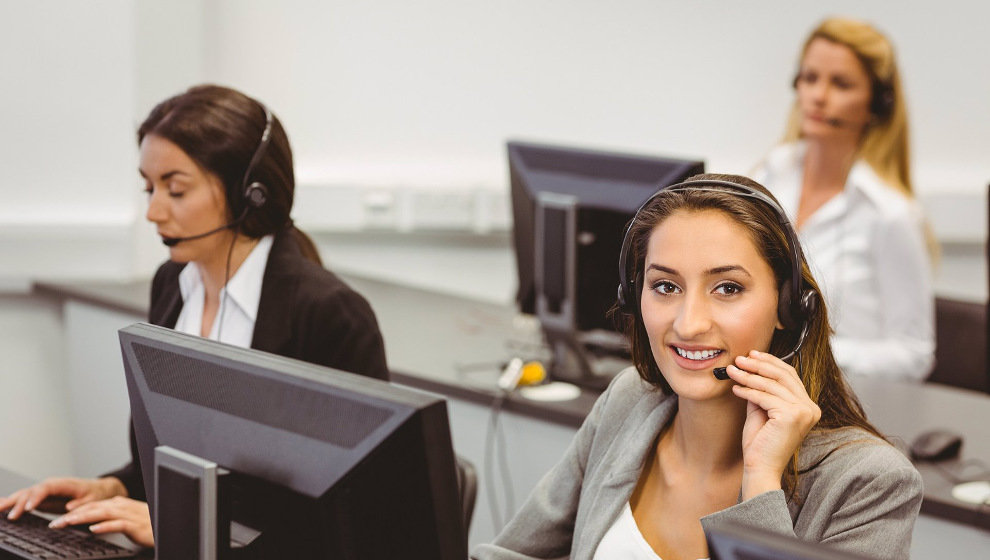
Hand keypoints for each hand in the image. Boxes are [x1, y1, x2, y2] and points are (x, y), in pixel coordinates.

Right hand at [0, 477, 126, 520]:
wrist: (99, 489)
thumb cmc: (95, 494)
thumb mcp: (92, 500)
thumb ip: (80, 504)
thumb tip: (69, 507)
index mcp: (63, 484)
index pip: (46, 488)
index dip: (36, 497)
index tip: (29, 508)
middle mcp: (51, 484)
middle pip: (32, 491)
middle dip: (20, 502)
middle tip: (11, 515)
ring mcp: (44, 490)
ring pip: (24, 494)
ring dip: (11, 502)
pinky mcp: (40, 497)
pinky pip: (24, 498)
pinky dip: (12, 501)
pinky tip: (1, 505)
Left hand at [49, 497, 153, 547]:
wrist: (169, 525)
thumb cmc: (149, 524)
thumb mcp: (127, 519)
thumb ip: (112, 518)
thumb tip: (94, 523)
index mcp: (119, 503)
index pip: (92, 505)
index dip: (74, 511)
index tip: (59, 520)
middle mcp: (122, 506)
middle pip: (93, 508)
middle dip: (72, 515)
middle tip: (55, 523)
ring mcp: (129, 514)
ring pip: (102, 513)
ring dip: (83, 518)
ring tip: (68, 523)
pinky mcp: (135, 525)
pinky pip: (117, 524)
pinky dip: (105, 526)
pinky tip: (94, 529)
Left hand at [726, 350, 820, 498]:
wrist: (760, 468)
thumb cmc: (760, 443)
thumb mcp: (762, 410)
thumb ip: (762, 391)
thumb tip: (750, 367)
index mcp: (808, 407)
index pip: (790, 376)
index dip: (770, 362)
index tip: (752, 354)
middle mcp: (811, 408)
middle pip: (783, 376)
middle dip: (758, 364)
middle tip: (739, 359)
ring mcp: (804, 412)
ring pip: (771, 385)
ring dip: (748, 376)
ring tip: (732, 371)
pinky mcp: (791, 416)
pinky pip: (764, 397)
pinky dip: (747, 391)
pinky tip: (735, 388)